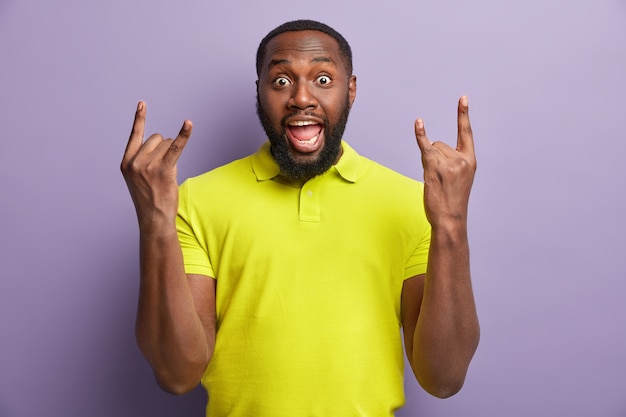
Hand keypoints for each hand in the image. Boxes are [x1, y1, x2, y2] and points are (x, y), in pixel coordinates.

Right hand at [121, 101, 191, 227]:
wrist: (154, 219)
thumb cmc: (149, 199)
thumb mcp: (138, 178)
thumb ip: (142, 159)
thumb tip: (162, 140)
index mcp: (126, 162)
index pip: (135, 135)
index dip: (139, 119)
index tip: (142, 103)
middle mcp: (135, 162)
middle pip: (157, 138)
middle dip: (164, 150)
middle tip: (161, 171)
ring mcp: (148, 166)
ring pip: (167, 143)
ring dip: (172, 155)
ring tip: (166, 175)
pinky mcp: (164, 170)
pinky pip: (176, 147)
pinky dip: (184, 134)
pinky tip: (188, 124)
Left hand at [414, 96, 475, 227]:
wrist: (450, 219)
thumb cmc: (452, 201)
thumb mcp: (460, 179)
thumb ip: (452, 161)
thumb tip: (432, 147)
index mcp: (470, 160)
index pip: (466, 133)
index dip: (463, 115)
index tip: (462, 98)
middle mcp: (461, 159)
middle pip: (440, 144)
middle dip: (435, 158)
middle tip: (440, 180)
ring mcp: (448, 163)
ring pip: (430, 149)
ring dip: (428, 163)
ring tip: (435, 181)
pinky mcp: (434, 167)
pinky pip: (425, 147)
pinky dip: (420, 134)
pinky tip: (418, 123)